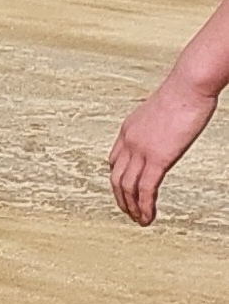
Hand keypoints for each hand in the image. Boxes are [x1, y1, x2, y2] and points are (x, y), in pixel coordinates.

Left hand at [112, 77, 217, 222]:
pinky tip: (147, 217)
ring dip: (131, 207)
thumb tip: (168, 124)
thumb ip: (158, 122)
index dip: (116, 177)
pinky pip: (146, 190)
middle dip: (120, 197)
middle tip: (127, 210)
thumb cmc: (184, 89)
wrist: (189, 84)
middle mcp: (129, 142)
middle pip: (116, 178)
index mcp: (128, 129)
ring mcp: (141, 151)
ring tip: (137, 219)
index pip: (114, 159)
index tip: (122, 188)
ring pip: (127, 188)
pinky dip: (144, 206)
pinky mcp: (157, 159)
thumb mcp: (162, 107)